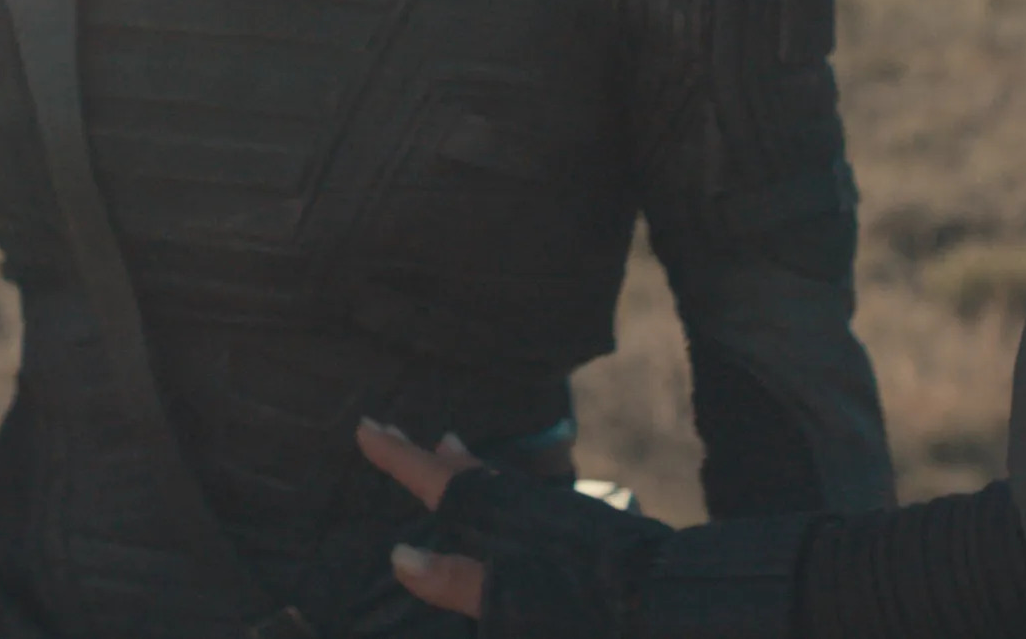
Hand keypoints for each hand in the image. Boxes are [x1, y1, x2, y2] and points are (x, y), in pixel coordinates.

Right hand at [358, 417, 670, 636]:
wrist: (660, 593)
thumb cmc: (581, 599)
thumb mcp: (509, 599)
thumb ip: (456, 579)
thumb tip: (399, 557)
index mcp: (497, 515)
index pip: (434, 481)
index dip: (398, 457)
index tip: (365, 427)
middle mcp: (520, 504)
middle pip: (463, 473)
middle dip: (429, 456)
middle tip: (400, 430)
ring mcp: (548, 514)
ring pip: (495, 481)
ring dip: (467, 466)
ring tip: (452, 448)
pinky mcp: (574, 529)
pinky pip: (519, 497)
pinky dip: (499, 488)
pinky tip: (511, 500)